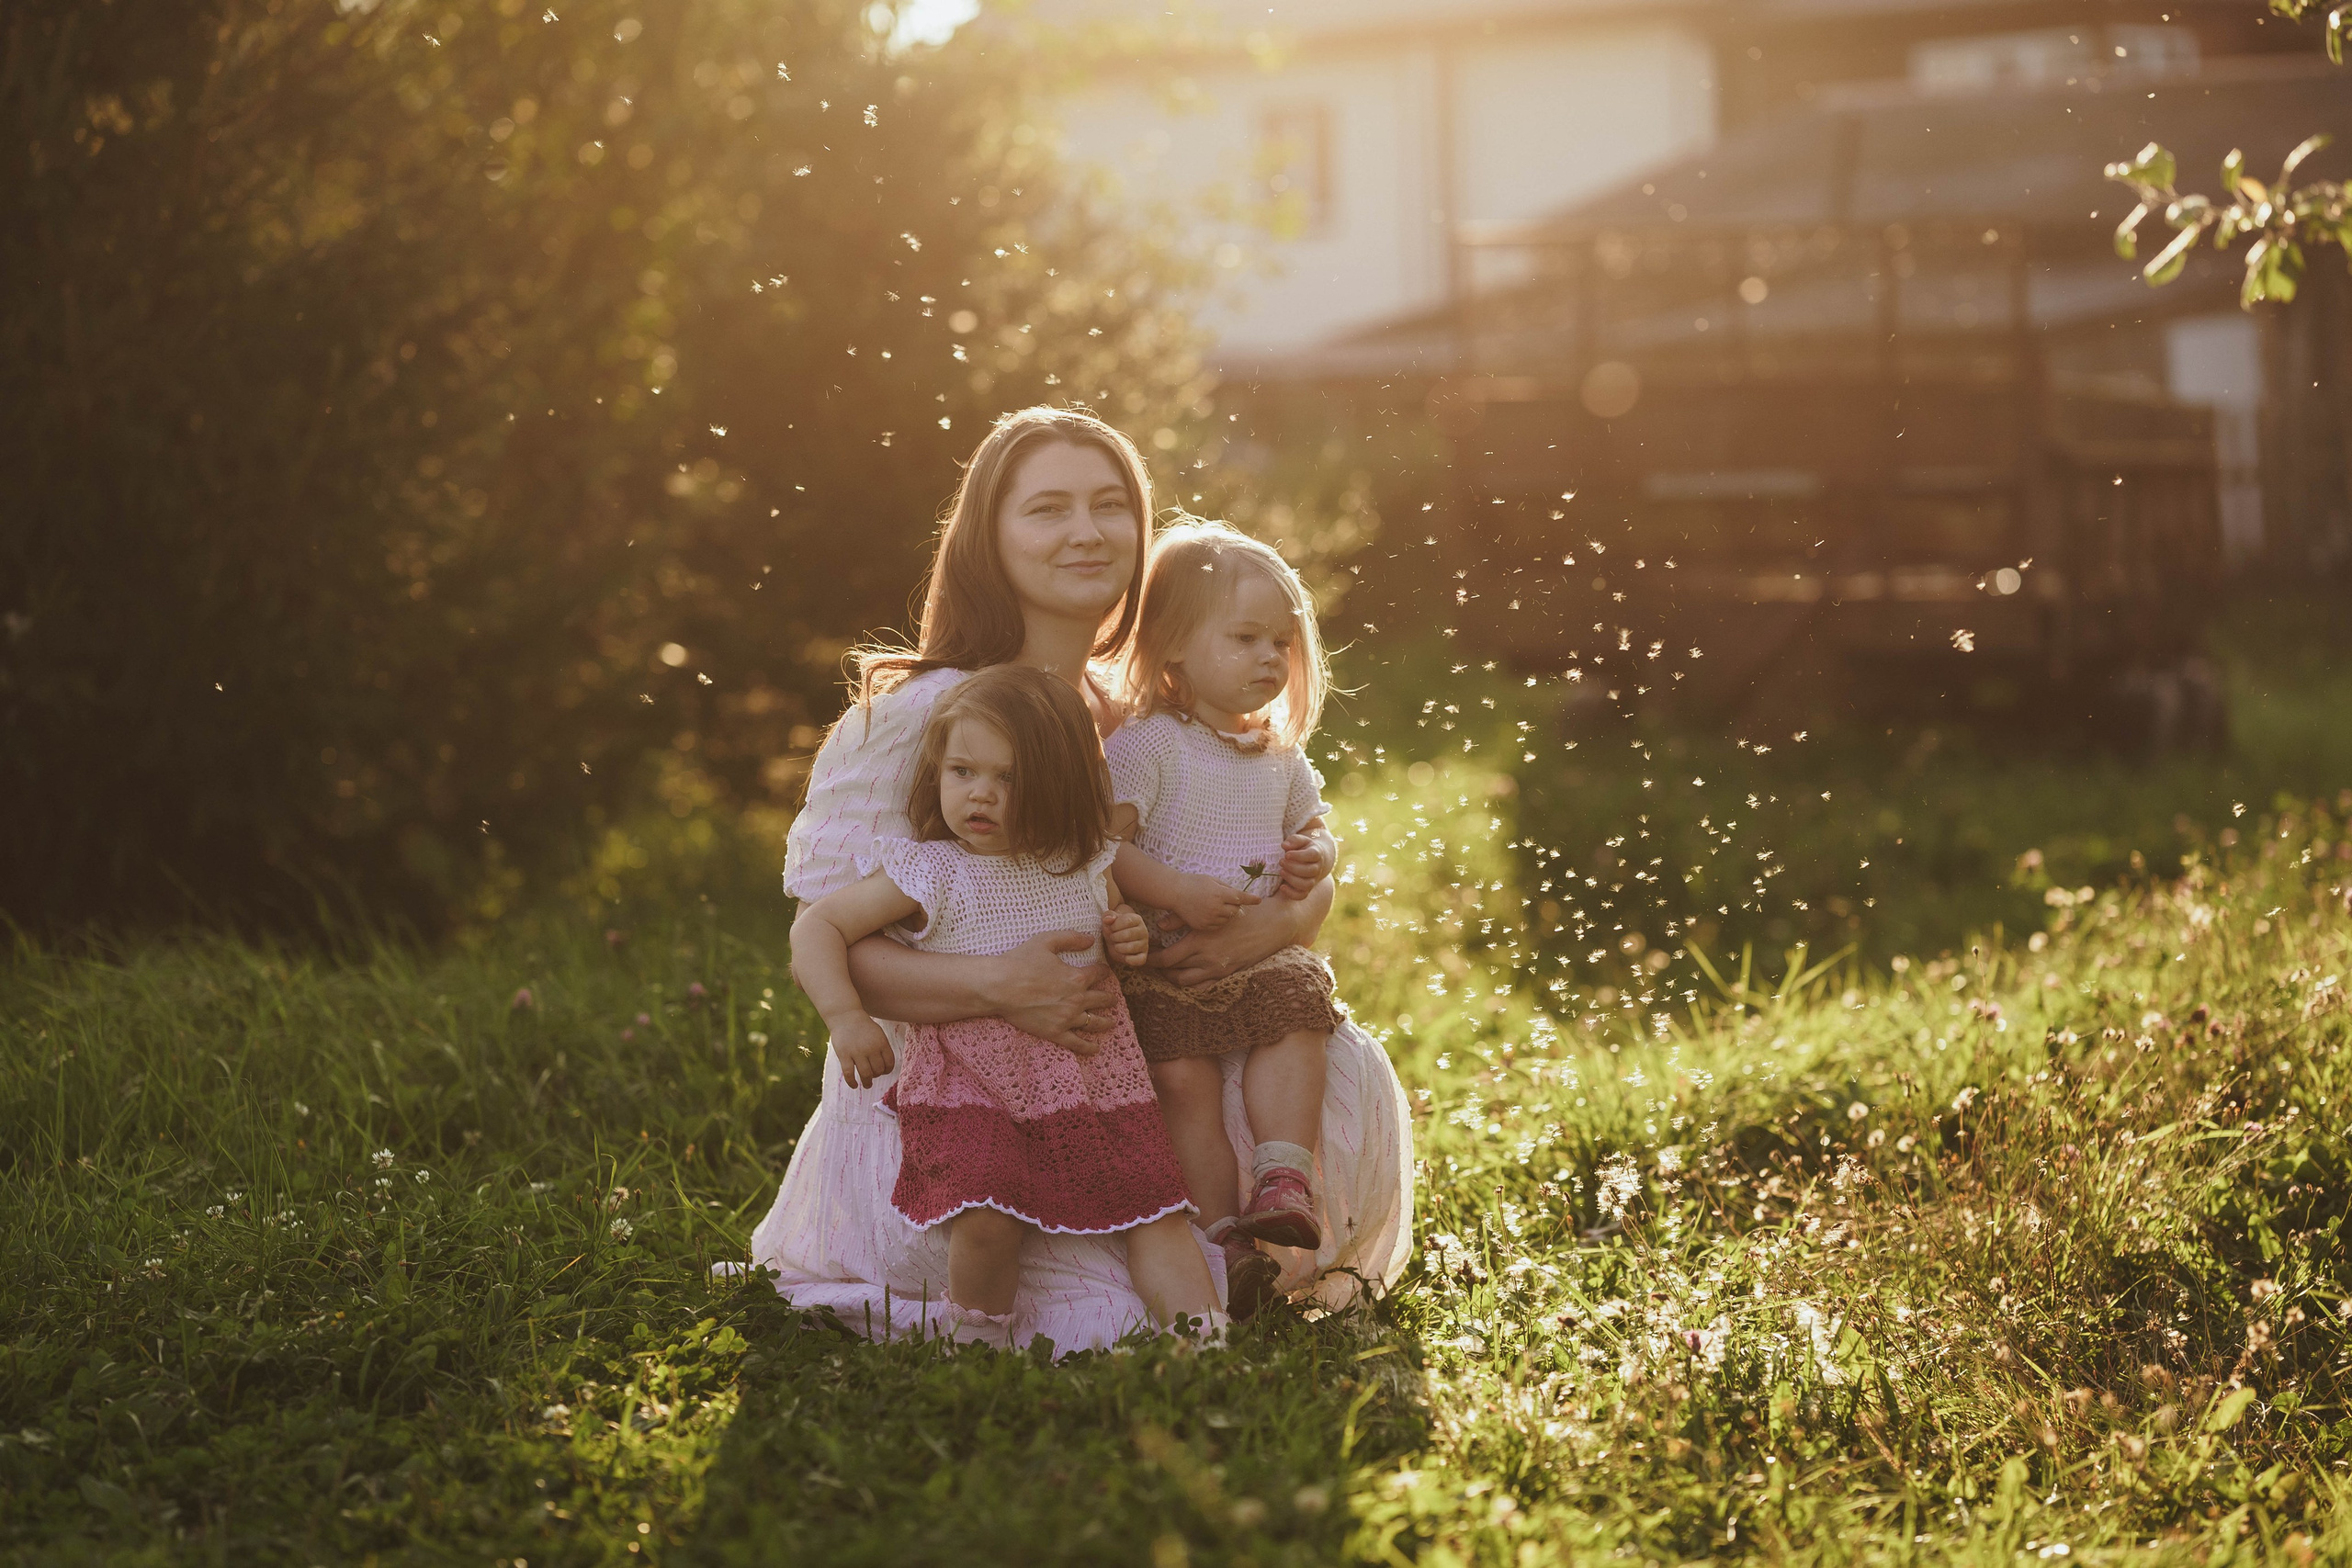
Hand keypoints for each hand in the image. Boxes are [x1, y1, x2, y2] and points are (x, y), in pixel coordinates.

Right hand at [830, 1013, 895, 1088]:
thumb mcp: (878, 1033)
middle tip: (873, 1076)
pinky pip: (849, 1074)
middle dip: (876, 1075)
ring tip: (867, 1085)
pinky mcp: (844, 1055)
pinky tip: (854, 1085)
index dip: (887, 1070)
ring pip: (866, 1075)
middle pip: (878, 1070)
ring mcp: (857, 1052)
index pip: (889, 1063)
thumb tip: (886, 1067)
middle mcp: (871, 1048)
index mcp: (882, 1043)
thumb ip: (883, 1048)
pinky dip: (852, 1082)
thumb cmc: (863, 1026)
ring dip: (867, 1082)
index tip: (883, 1072)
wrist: (846, 1016)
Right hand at [989, 930, 1113, 1055]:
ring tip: (1111, 1022)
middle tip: (1112, 999)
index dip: (1103, 971)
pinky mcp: (1055, 1032)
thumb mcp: (1046, 941)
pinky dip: (1089, 1047)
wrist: (1001, 986)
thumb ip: (1071, 938)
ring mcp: (1067, 1018)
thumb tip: (1091, 939)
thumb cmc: (1020, 961)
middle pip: (1102, 999)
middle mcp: (1077, 999)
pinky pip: (1077, 1043)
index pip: (1099, 973)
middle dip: (1109, 998)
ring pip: (1095, 1022)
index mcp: (1077, 977)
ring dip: (1106, 1021)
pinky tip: (1096, 1049)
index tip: (1104, 972)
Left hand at [1103, 904, 1149, 966]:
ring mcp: (1144, 944)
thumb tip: (1108, 919)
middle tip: (1112, 937)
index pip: (1127, 921)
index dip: (1115, 925)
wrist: (1116, 940)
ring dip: (1119, 947)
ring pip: (1132, 947)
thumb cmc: (1114, 928)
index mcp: (1137, 919)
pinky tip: (1123, 956)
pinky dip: (1129, 960)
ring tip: (1116, 945)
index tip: (1111, 928)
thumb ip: (1108, 915)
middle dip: (1116, 937)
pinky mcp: (1143, 956)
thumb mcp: (1109, 919)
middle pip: (1129, 934)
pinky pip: (1139, 960)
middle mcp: (1144, 931)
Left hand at [1149, 894, 1306, 987]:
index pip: (1166, 958)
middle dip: (1160, 970)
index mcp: (1199, 942)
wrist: (1271, 925)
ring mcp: (1217, 970)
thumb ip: (1182, 918)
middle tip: (1152, 964)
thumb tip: (1159, 926)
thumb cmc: (1240, 913)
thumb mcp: (1210, 913)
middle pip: (1173, 973)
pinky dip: (1191, 985)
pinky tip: (1187, 976)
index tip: (1144, 958)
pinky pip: (1203, 988)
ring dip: (1173, 978)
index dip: (1151, 960)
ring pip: (1186, 983)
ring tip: (1168, 970)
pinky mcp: (1228, 975)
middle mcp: (1206, 959)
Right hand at [1169, 871, 1258, 931]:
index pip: (1240, 897)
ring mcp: (1209, 918)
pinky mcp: (1203, 926)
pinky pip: (1218, 925)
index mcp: (1219, 894)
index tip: (1258, 900)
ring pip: (1228, 919)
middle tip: (1227, 900)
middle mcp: (1216, 907)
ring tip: (1216, 905)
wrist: (1175, 893)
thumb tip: (1239, 896)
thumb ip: (1227, 888)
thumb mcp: (1212, 880)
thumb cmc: (1194, 883)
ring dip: (1227, 913)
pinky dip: (1218, 920)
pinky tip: (1210, 912)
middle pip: (1236, 910)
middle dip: (1235, 905)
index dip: (1251, 899)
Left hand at [1277, 831, 1333, 898]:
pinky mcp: (1306, 889)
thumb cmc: (1302, 848)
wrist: (1311, 860)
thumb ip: (1294, 840)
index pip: (1312, 855)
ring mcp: (1313, 880)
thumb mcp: (1300, 840)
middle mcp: (1317, 868)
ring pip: (1307, 884)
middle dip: (1293, 867)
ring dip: (1292, 879)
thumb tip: (1285, 845)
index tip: (1286, 854)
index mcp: (1317, 854)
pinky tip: (1282, 887)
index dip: (1300, 856)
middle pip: (1310, 871)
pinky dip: (1291, 894)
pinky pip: (1301, 895)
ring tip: (1281, 871)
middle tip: (1281, 862)